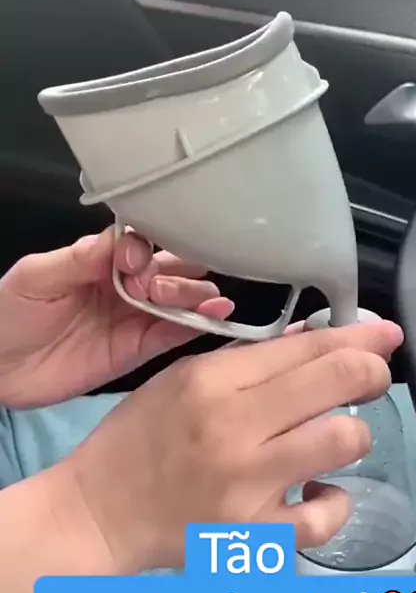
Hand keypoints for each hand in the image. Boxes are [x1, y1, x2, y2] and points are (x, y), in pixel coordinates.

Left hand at [0, 227, 232, 407]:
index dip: (148, 249)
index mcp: (102, 259)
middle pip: (171, 269)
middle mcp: (126, 285)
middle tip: (156, 289)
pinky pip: (173, 335)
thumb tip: (128, 242)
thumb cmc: (9, 312)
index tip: (135, 265)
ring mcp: (135, 318)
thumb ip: (81, 257)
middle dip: (178, 272)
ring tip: (195, 300)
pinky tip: (218, 314)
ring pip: (180, 300)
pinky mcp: (139, 351)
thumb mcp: (37, 275)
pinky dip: (198, 324)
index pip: (142, 243)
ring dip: (193, 295)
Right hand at [66, 320, 402, 573]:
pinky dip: (333, 503)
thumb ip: (245, 361)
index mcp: (210, 381)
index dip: (359, 336)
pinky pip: (325, 518)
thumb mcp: (179, 379)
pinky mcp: (253, 536)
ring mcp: (247, 485)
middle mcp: (233, 428)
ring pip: (344, 441)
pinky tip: (319, 492)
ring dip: (353, 434)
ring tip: (336, 437)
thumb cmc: (137, 440)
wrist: (99, 514)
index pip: (304, 346)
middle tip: (372, 377)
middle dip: (372, 372)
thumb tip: (312, 342)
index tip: (384, 335)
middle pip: (338, 381)